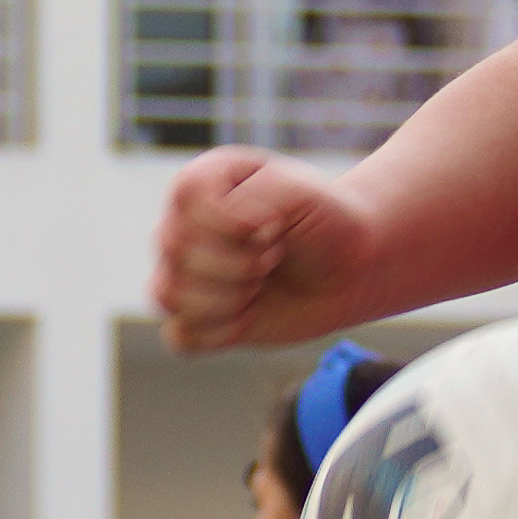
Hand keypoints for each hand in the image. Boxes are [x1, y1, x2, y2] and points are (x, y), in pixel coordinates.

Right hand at [151, 150, 378, 355]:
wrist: (348, 267)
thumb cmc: (323, 222)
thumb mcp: (300, 192)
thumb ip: (257, 198)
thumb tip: (235, 232)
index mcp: (206, 181)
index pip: (186, 196)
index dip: (229, 221)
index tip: (273, 226)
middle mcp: (184, 223)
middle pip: (175, 248)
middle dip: (237, 262)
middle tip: (274, 258)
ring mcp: (184, 272)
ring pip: (169, 294)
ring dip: (226, 299)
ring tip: (259, 286)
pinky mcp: (195, 318)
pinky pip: (180, 337)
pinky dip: (219, 333)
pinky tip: (248, 317)